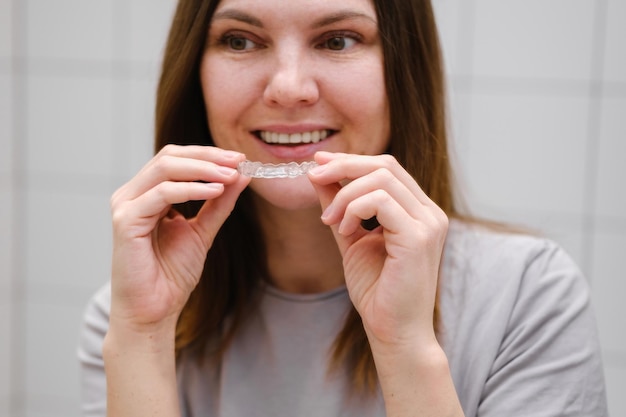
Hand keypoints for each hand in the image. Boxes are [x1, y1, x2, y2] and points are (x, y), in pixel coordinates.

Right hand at [109, 145, 249, 330]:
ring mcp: (126, 205)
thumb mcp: (203, 231)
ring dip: (203, 169)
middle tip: (238, 160)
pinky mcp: (125, 221)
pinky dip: (192, 189)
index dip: (208, 154)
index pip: (176, 158)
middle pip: (170, 156)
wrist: (153, 311)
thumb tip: (241, 174)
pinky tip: (216, 191)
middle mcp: (132, 195)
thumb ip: (219, 203)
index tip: (240, 158)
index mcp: (147, 194)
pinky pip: (161, 194)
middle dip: (208, 156)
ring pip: (165, 168)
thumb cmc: (171, 275)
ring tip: (231, 175)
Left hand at [308, 151, 448, 348]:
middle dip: (343, 165)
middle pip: (386, 165)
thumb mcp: (351, 237)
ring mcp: (428, 223)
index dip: (351, 160)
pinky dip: (353, 208)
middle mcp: (429, 213)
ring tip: (329, 220)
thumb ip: (340, 205)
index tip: (318, 163)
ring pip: (382, 178)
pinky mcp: (419, 237)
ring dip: (344, 193)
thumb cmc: (377, 290)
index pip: (387, 168)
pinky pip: (381, 201)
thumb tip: (319, 173)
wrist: (392, 331)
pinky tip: (343, 228)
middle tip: (313, 176)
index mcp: (418, 211)